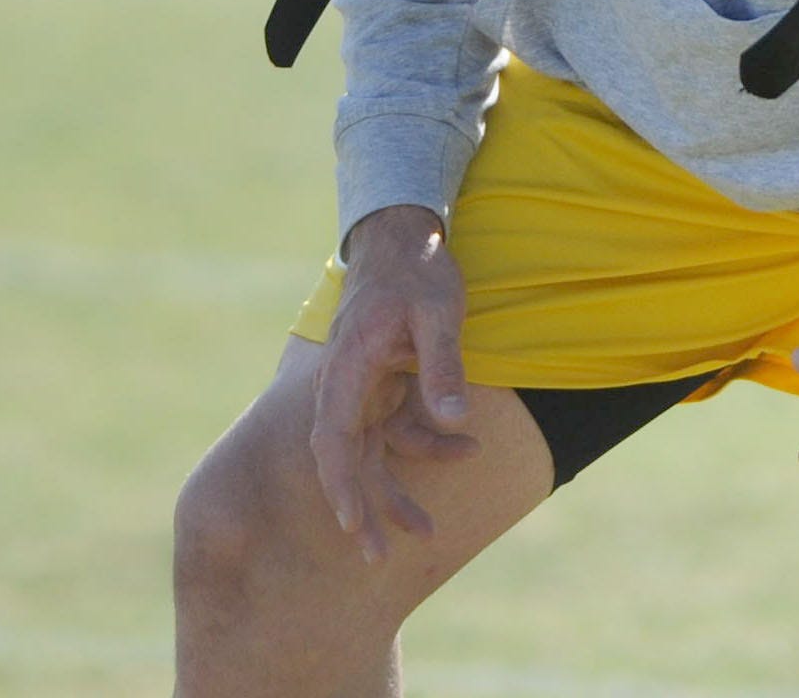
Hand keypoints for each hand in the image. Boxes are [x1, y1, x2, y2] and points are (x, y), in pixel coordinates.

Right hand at [310, 204, 479, 560]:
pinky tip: (467, 449)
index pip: (332, 437)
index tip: (352, 523)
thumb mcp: (439, 312)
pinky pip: (396, 430)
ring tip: (426, 533)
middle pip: (344, 458)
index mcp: (347, 367)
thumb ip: (442, 366)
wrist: (404, 239)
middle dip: (361, 509)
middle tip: (377, 558)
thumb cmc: (417, 271)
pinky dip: (427, 445)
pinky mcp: (382, 388)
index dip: (339, 484)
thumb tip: (455, 422)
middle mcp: (346, 385)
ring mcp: (362, 389)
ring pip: (370, 453)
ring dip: (394, 491)